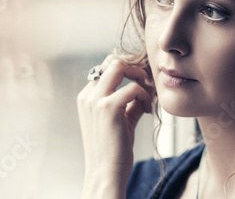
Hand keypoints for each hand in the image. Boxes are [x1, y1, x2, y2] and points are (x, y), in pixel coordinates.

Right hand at [77, 55, 153, 197]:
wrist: (106, 173)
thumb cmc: (114, 150)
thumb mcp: (120, 120)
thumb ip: (128, 103)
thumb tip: (143, 89)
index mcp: (86, 97)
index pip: (107, 69)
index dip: (128, 72)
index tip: (141, 84)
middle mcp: (88, 95)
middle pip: (112, 62)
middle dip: (134, 68)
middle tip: (146, 83)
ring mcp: (95, 100)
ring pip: (120, 66)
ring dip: (140, 78)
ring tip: (148, 96)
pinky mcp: (108, 107)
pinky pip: (133, 88)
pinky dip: (145, 95)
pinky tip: (146, 109)